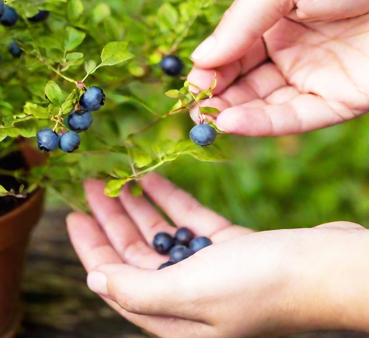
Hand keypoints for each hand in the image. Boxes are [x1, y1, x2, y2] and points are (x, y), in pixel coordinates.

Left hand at [66, 173, 368, 337]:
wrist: (328, 270)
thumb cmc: (259, 284)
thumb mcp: (188, 291)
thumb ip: (136, 289)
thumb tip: (94, 280)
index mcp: (171, 319)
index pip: (115, 281)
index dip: (90, 249)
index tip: (73, 216)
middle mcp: (187, 300)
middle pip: (135, 256)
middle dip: (111, 221)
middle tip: (91, 187)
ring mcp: (211, 274)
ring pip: (161, 236)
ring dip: (138, 208)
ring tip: (116, 179)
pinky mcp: (232, 250)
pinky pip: (190, 223)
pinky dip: (172, 202)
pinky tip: (154, 181)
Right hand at [187, 0, 368, 136]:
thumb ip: (239, 25)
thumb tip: (200, 59)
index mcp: (274, 19)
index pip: (230, 51)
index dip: (209, 68)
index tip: (190, 82)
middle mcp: (291, 50)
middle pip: (243, 81)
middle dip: (216, 95)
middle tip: (193, 109)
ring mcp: (314, 77)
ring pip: (265, 104)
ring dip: (233, 114)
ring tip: (207, 120)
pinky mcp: (339, 102)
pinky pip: (296, 117)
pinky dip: (263, 124)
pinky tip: (233, 122)